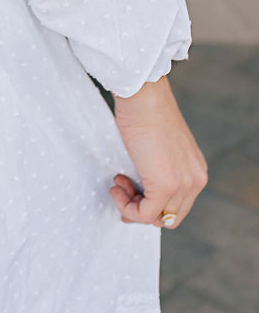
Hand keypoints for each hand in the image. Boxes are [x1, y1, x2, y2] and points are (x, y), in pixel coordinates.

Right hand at [109, 75, 206, 229]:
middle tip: (120, 193)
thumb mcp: (160, 146)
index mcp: (196, 170)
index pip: (179, 204)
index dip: (152, 205)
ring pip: (158, 217)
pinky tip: (116, 186)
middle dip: (142, 210)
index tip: (129, 192)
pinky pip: (146, 213)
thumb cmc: (145, 111)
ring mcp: (183, 184)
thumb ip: (158, 167)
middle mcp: (196, 180)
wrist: (143, 95)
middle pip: (171, 216)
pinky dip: (127, 207)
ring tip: (117, 184)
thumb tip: (139, 187)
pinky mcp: (165, 185)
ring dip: (132, 207)